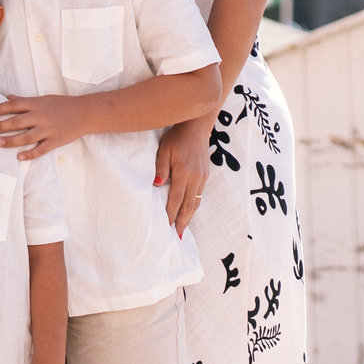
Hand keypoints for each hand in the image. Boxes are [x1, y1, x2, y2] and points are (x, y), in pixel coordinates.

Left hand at [0, 94, 90, 160]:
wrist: (84, 113)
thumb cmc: (62, 104)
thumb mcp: (43, 98)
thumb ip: (25, 100)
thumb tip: (9, 97)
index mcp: (36, 104)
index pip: (14, 105)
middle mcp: (41, 116)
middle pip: (17, 122)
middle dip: (1, 126)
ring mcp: (48, 129)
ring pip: (27, 137)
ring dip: (11, 141)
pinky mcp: (55, 141)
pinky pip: (41, 149)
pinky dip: (30, 154)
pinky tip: (19, 157)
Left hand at [156, 116, 211, 234]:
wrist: (197, 126)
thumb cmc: (176, 136)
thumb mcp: (164, 149)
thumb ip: (161, 167)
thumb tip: (157, 184)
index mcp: (184, 172)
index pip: (175, 199)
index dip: (171, 215)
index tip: (167, 228)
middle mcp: (195, 178)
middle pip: (188, 206)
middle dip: (182, 222)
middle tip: (178, 237)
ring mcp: (202, 178)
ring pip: (196, 202)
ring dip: (189, 216)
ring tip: (183, 229)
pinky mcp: (206, 175)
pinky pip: (200, 195)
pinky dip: (194, 206)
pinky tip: (189, 211)